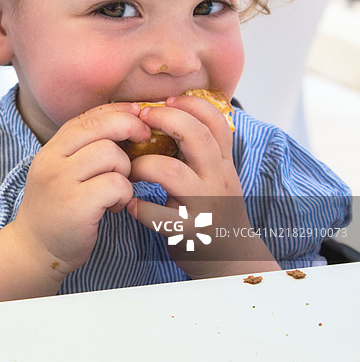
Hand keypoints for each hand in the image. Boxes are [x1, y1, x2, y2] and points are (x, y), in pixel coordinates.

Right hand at [12, 102, 148, 279]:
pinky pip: (116, 184)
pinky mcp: (76, 205)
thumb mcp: (60, 171)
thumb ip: (82, 149)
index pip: (88, 116)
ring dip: (125, 170)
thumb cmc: (56, 209)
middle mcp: (52, 160)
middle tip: (145, 141)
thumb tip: (124, 121)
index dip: (118, 110)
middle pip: (100, 126)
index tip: (139, 116)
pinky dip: (124, 194)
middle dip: (130, 128)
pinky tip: (116, 205)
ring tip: (118, 187)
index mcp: (51, 149)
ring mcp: (62, 182)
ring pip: (111, 154)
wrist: (34, 249)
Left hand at [126, 94, 277, 277]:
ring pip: (171, 171)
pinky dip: (139, 208)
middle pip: (196, 136)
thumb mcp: (214, 176)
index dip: (190, 104)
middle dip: (163, 119)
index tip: (165, 100)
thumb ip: (198, 151)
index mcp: (222, 163)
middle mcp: (218, 180)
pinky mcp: (189, 232)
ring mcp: (205, 206)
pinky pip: (158, 214)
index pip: (216, 121)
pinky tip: (131, 205)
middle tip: (140, 120)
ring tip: (131, 170)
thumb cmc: (212, 211)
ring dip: (143, 166)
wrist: (231, 261)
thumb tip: (166, 114)